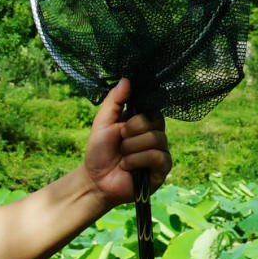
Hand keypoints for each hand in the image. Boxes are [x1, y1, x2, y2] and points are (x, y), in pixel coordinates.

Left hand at [82, 78, 172, 205]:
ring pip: (156, 139)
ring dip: (131, 148)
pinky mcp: (162, 169)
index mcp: (143, 122)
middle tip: (120, 140)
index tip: (124, 121)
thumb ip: (114, 101)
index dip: (139, 113)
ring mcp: (160, 152)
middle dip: (131, 130)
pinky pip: (157, 156)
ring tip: (122, 156)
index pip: (153, 107)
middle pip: (155, 121)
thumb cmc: (99, 152)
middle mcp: (155, 135)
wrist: (95, 180)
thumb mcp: (103, 122)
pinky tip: (127, 167)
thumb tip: (126, 79)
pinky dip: (137, 160)